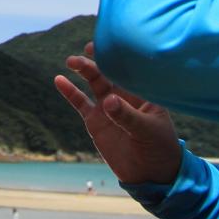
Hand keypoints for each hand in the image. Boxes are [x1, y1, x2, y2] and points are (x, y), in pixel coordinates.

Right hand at [54, 43, 181, 185]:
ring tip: (71, 61)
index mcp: (143, 93)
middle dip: (98, 59)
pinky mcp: (95, 121)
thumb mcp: (148, 131)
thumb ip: (128, 116)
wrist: (151, 174)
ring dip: (84, 70)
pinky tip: (59, 80)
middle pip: (108, 72)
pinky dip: (70, 91)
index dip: (118, 55)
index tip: (107, 44)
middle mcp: (124, 95)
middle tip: (87, 51)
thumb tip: (108, 100)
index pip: (129, 69)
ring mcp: (108, 107)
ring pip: (94, 82)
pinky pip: (80, 103)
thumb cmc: (160, 148)